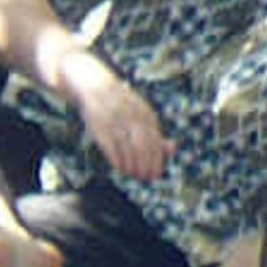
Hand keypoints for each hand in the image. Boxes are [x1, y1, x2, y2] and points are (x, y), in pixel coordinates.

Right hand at [61, 56, 167, 182]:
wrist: (95, 88)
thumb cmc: (122, 107)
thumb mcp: (143, 116)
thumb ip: (156, 132)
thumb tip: (171, 149)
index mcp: (146, 115)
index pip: (155, 143)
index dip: (157, 162)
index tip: (156, 175)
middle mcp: (133, 118)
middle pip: (144, 148)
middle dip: (146, 166)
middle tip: (145, 178)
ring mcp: (117, 123)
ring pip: (128, 150)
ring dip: (132, 166)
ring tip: (133, 175)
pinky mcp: (100, 128)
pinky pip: (112, 149)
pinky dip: (117, 161)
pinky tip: (120, 168)